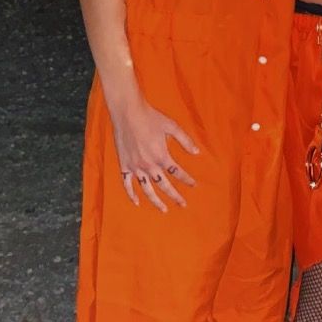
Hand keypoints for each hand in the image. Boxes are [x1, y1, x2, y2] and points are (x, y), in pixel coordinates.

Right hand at [110, 92, 199, 212]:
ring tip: (164, 209)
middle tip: (183, 204)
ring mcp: (135, 167)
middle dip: (175, 196)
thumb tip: (197, 152)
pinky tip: (137, 202)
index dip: (187, 179)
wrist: (128, 112)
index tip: (194, 185)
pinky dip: (131, 194)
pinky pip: (127, 184)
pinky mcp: (124, 166)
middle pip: (164, 186)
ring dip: (156, 201)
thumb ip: (185, 140)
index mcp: (161, 156)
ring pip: (147, 189)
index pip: (177, 173)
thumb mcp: (172, 126)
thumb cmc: (151, 117)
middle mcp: (149, 165)